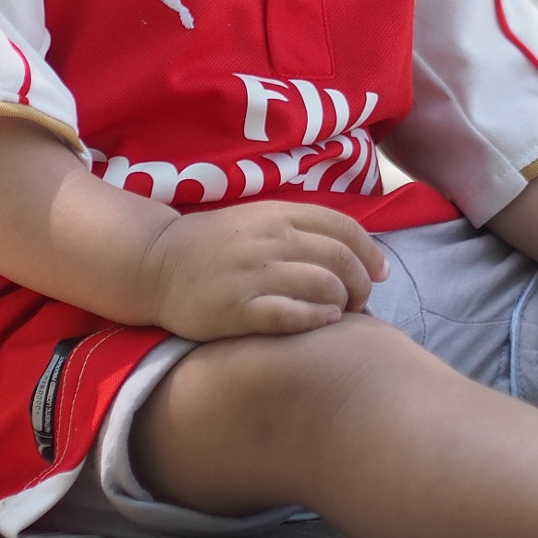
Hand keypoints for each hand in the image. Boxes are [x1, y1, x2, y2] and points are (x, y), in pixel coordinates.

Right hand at [142, 201, 389, 340]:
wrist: (157, 265)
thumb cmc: (217, 246)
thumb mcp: (259, 220)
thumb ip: (302, 229)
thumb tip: (356, 251)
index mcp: (278, 215)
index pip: (344, 228)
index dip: (371, 253)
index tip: (380, 273)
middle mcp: (270, 240)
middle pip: (341, 260)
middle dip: (362, 284)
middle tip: (363, 301)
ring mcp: (254, 275)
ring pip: (324, 287)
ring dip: (344, 304)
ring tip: (342, 314)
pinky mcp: (238, 309)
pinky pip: (292, 316)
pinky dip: (317, 319)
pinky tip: (323, 323)